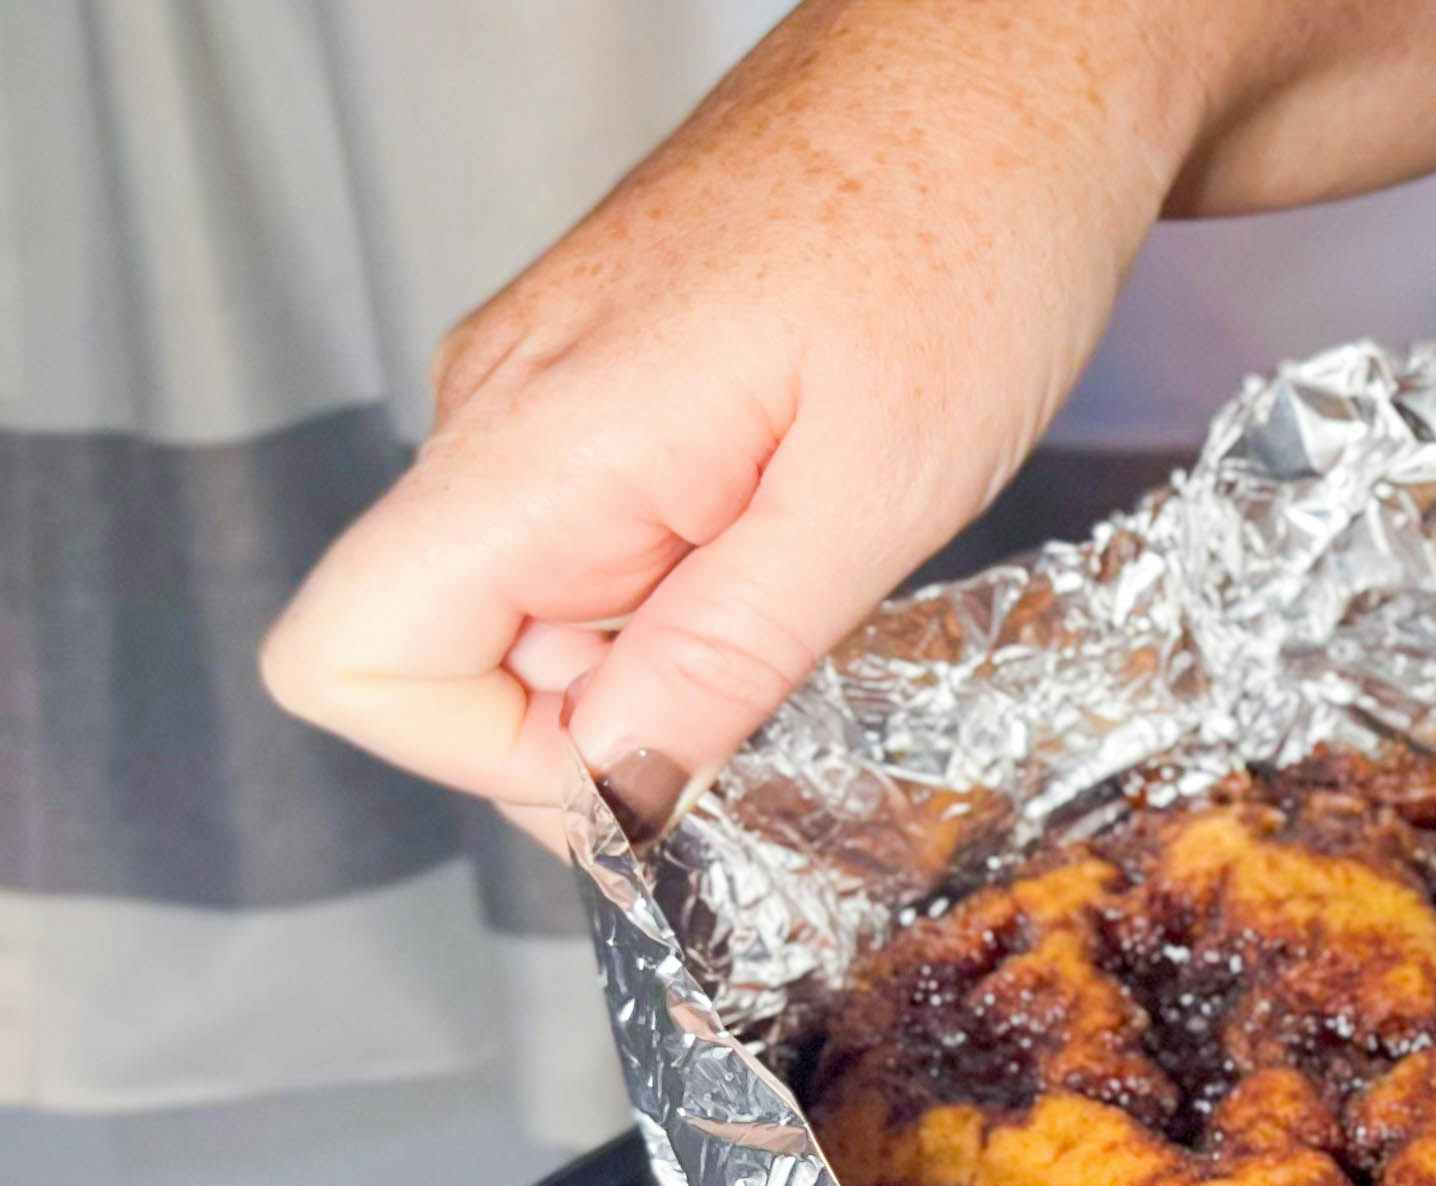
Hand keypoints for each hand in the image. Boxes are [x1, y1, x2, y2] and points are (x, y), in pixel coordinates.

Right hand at [259, 0, 1214, 843]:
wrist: (1012, 66)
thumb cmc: (965, 230)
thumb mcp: (875, 490)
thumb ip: (727, 650)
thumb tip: (611, 790)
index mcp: (534, 438)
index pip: (350, 658)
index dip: (493, 760)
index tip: (663, 765)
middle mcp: (506, 413)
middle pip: (463, 665)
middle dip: (621, 729)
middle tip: (798, 690)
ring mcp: (557, 396)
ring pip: (552, 618)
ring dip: (682, 663)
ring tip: (828, 586)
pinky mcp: (622, 389)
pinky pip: (614, 550)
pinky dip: (707, 594)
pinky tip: (818, 538)